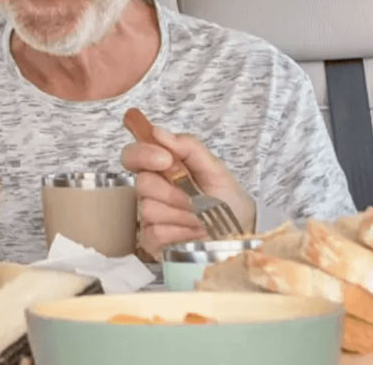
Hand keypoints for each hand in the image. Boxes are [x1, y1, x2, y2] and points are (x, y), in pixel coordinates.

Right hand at [121, 124, 255, 254]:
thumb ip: (188, 146)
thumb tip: (157, 132)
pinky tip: (193, 231)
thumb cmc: (226, 196)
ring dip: (182, 213)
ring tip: (200, 216)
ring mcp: (148, 216)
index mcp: (160, 167)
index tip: (166, 159)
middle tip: (196, 196)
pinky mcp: (151, 240)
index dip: (143, 154)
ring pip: (150, 209)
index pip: (132, 155)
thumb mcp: (214, 167)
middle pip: (142, 183)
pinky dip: (180, 232)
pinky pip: (155, 233)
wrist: (240, 229)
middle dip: (174, 190)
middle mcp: (150, 190)